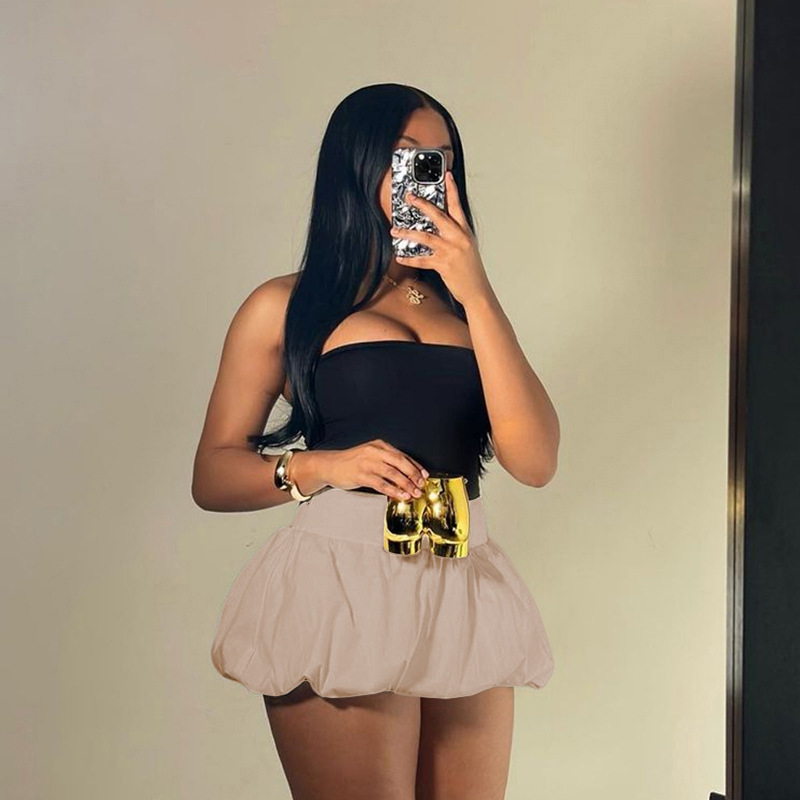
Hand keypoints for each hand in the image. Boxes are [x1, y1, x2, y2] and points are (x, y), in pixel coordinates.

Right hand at [316, 439, 428, 499]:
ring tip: (414, 493)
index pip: (402, 455)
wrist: (329, 465)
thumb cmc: (350, 462)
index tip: (424, 475)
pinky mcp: (361, 475)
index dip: (415, 466)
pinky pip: (381, 484)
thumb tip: (405, 474)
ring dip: (406, 484)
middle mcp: (375, 452)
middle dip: (413, 475)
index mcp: (379, 445)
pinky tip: (400, 495)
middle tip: (421, 485)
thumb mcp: (370, 455)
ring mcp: (367, 463)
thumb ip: (386, 461)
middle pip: (400, 463)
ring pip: (393, 474)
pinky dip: (393, 490)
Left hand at [389, 171, 491, 306]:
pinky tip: (399, 257)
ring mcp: (451, 251)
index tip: (447, 175)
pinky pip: (422, 259)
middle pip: (438, 216)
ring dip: (408, 233)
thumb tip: (438, 229)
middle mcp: (458, 238)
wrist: (477, 291)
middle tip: (410, 197)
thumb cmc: (471, 271)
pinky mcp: (443, 265)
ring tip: (394, 230)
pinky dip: (409, 259)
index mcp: (465, 232)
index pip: (457, 206)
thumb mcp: (467, 249)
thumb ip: (455, 236)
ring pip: (426, 237)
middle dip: (422, 205)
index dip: (452, 190)